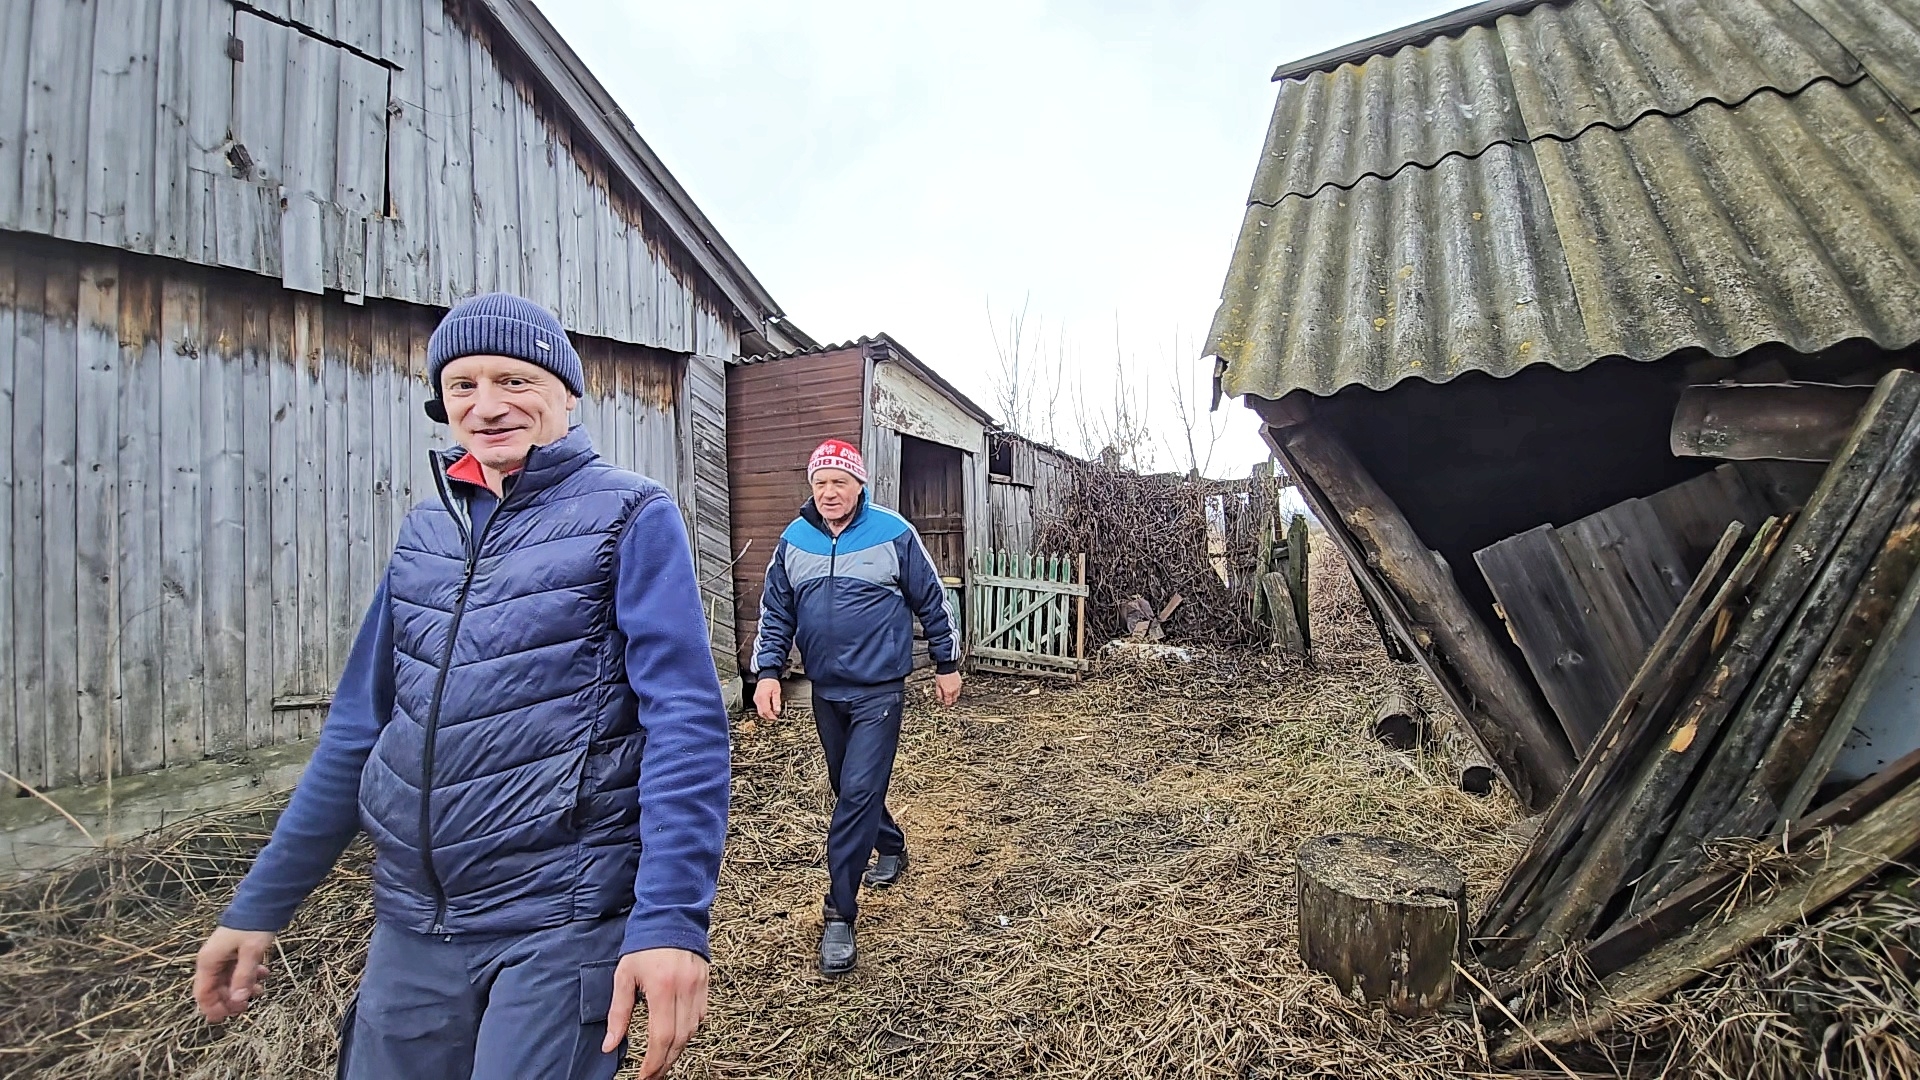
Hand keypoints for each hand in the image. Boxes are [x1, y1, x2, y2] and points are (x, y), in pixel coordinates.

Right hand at [193, 926, 275, 1022]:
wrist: (262, 901)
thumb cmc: (253, 925)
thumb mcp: (251, 952)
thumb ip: (244, 976)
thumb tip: (238, 1001)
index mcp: (209, 961)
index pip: (203, 993)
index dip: (212, 1008)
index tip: (226, 1019)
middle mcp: (212, 960)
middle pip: (215, 989)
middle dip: (229, 1001)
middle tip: (246, 1007)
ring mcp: (223, 955)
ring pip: (228, 980)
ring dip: (241, 988)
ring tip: (260, 991)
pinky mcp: (234, 951)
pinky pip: (237, 969)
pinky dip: (249, 975)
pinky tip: (264, 975)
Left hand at [604, 947, 709, 1076]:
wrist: (671, 915)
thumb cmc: (644, 944)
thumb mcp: (624, 976)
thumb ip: (618, 1012)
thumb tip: (610, 1045)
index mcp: (662, 987)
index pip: (661, 1037)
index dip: (653, 1062)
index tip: (644, 1076)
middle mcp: (685, 989)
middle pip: (679, 1039)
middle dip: (665, 1062)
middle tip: (652, 1075)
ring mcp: (699, 987)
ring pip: (692, 1031)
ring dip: (678, 1050)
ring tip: (662, 1060)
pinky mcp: (706, 984)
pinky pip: (701, 1017)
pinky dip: (689, 1031)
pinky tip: (677, 1036)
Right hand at [753, 677, 781, 721]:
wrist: (766, 677)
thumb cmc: (771, 682)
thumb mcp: (777, 691)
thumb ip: (777, 701)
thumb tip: (777, 710)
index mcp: (763, 697)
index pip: (766, 710)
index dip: (771, 716)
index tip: (776, 718)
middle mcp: (758, 699)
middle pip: (762, 712)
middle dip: (768, 717)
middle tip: (774, 718)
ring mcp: (756, 699)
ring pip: (760, 711)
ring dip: (766, 714)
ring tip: (773, 714)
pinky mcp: (756, 699)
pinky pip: (759, 707)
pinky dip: (764, 710)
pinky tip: (769, 709)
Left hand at [934, 671, 961, 706]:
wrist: (947, 667)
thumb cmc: (941, 675)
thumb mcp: (937, 685)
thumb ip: (939, 693)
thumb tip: (940, 699)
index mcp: (948, 692)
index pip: (949, 702)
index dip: (947, 704)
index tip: (946, 705)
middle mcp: (954, 690)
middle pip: (954, 699)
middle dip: (950, 700)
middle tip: (947, 699)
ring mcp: (958, 686)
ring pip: (957, 694)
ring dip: (954, 695)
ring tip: (950, 693)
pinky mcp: (960, 682)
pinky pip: (958, 689)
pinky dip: (956, 690)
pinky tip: (953, 688)